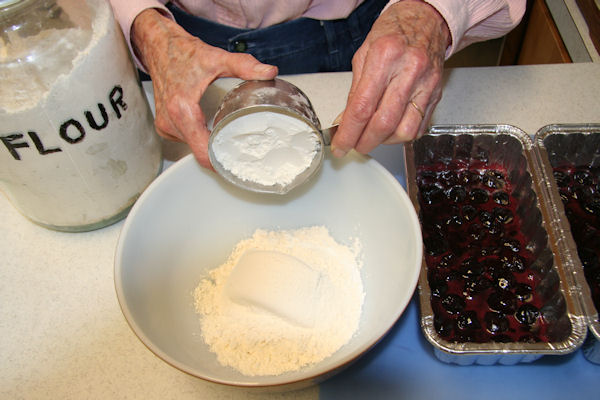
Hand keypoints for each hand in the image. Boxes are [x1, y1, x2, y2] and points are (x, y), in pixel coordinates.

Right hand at [131, 9, 277, 167]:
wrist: (158, 46)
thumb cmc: (181, 53)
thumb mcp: (216, 58)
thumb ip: (244, 65)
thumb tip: (269, 72)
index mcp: (182, 110)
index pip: (202, 151)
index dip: (220, 163)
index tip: (237, 167)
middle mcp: (170, 122)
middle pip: (199, 152)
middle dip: (220, 153)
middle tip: (242, 152)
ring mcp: (165, 126)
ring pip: (192, 147)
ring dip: (208, 145)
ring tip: (227, 139)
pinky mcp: (164, 126)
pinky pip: (186, 140)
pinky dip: (199, 138)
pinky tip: (210, 130)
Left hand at [331, 0, 449, 156]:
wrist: (426, 19)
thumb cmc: (394, 31)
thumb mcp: (364, 54)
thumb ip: (354, 91)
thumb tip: (345, 121)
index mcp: (385, 56)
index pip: (362, 107)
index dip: (349, 133)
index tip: (340, 145)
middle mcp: (409, 70)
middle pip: (384, 123)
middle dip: (365, 142)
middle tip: (354, 145)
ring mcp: (426, 84)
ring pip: (404, 131)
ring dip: (384, 141)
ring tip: (373, 136)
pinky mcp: (436, 94)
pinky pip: (418, 127)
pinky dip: (401, 135)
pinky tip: (391, 129)